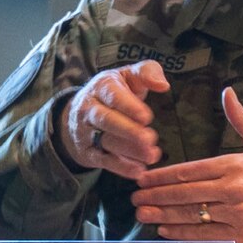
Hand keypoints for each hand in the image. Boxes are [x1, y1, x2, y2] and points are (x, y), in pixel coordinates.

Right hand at [56, 61, 169, 179]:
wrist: (80, 113)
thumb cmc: (114, 91)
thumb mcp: (128, 75)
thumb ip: (147, 72)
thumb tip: (162, 85)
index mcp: (102, 87)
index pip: (113, 96)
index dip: (128, 106)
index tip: (146, 117)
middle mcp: (89, 109)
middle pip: (106, 120)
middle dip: (128, 131)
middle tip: (150, 139)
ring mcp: (86, 132)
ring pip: (106, 141)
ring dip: (129, 150)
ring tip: (151, 155)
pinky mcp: (88, 152)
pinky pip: (103, 161)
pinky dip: (121, 167)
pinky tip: (139, 170)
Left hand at [129, 87, 242, 242]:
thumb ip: (242, 121)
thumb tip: (228, 93)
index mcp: (237, 165)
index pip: (190, 169)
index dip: (162, 175)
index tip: (143, 177)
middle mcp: (234, 189)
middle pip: (184, 192)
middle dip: (155, 195)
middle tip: (134, 197)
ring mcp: (238, 214)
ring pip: (191, 214)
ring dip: (162, 214)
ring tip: (142, 213)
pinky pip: (205, 235)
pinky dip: (182, 232)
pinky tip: (165, 229)